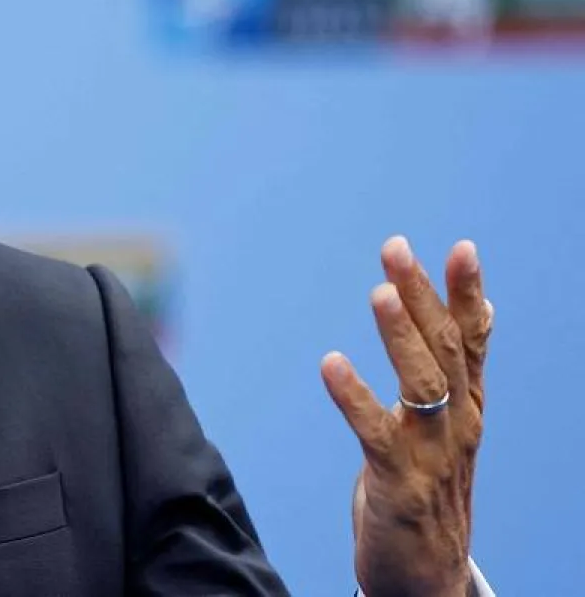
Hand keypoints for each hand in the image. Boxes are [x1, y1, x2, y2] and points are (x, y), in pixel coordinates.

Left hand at [320, 237, 492, 596]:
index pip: (473, 342)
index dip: (468, 295)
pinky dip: (354, 396)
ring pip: (421, 385)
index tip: (462, 247)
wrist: (427, 576)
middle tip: (395, 249)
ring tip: (378, 292)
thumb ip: (457, 369)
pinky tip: (331, 363)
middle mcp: (458, 426)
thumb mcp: (447, 424)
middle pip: (444, 351)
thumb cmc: (429, 489)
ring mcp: (432, 456)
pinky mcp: (399, 485)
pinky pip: (376, 434)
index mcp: (468, 407)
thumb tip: (481, 309)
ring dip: (399, 336)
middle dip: (421, 296)